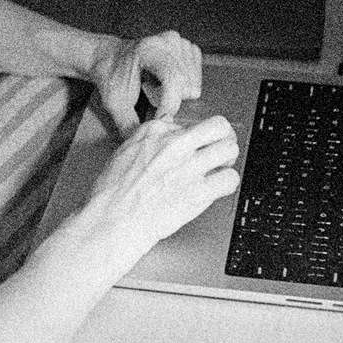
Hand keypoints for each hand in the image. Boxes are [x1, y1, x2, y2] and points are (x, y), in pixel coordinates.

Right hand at [85, 115, 240, 249]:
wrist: (113, 219)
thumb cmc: (112, 192)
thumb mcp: (124, 150)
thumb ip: (149, 138)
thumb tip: (166, 132)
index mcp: (155, 132)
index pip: (191, 122)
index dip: (196, 137)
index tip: (195, 146)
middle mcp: (175, 145)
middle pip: (220, 127)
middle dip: (224, 137)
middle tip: (220, 148)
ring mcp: (189, 167)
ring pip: (230, 150)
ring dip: (227, 160)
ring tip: (220, 168)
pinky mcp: (199, 192)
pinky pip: (230, 179)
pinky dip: (227, 184)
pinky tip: (216, 188)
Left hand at [92, 31, 201, 137]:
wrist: (110, 57)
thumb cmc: (112, 77)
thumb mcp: (114, 102)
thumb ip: (128, 124)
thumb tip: (142, 146)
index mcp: (148, 49)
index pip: (173, 79)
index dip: (170, 105)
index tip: (160, 120)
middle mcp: (168, 41)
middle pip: (186, 86)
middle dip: (169, 101)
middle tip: (149, 96)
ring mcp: (180, 42)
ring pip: (193, 84)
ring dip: (177, 94)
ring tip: (156, 87)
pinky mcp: (187, 46)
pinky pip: (197, 77)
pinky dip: (184, 86)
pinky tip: (166, 81)